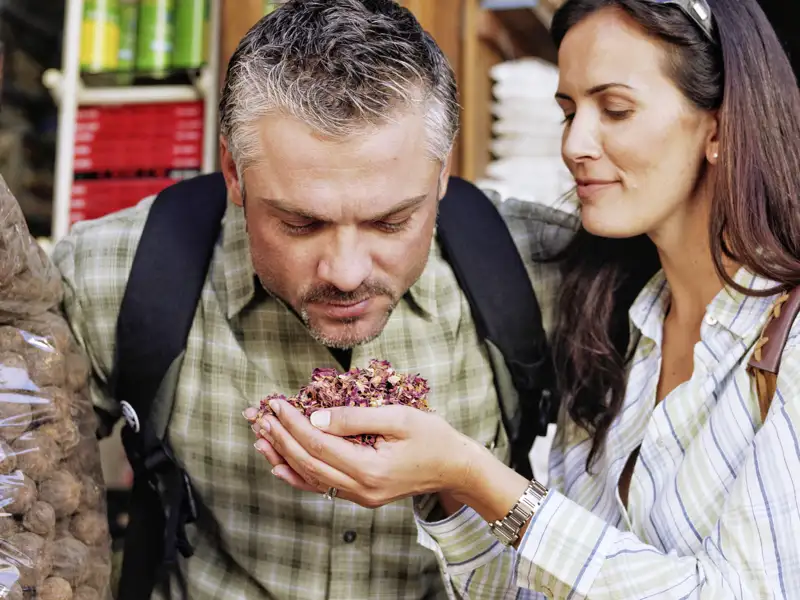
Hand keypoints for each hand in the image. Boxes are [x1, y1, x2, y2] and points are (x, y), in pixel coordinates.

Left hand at [244, 399, 483, 508]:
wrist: (455, 468)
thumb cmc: (433, 437)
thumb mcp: (398, 418)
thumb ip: (356, 418)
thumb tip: (316, 417)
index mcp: (369, 469)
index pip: (318, 444)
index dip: (293, 423)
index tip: (276, 403)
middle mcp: (360, 489)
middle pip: (308, 462)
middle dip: (281, 438)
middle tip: (259, 417)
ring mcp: (360, 496)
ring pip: (310, 477)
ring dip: (283, 456)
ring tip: (260, 438)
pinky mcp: (362, 495)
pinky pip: (322, 487)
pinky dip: (298, 475)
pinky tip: (280, 466)